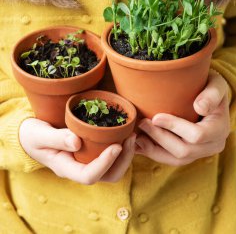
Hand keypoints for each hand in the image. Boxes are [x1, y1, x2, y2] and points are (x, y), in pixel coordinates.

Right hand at [19, 118, 135, 183]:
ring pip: (113, 169)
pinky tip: (125, 132)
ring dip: (125, 155)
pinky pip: (111, 157)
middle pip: (107, 176)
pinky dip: (122, 148)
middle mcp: (79, 168)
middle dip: (123, 160)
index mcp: (66, 168)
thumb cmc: (33, 135)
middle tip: (131, 137)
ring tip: (131, 134)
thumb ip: (57, 138)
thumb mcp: (39, 134)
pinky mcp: (92, 153)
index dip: (105, 163)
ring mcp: (86, 162)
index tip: (116, 145)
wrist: (31, 136)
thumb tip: (77, 142)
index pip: (89, 176)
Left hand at [135, 70, 229, 165]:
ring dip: (154, 149)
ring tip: (136, 136)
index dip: (174, 127)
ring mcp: (201, 152)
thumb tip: (200, 107)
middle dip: (160, 138)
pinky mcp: (189, 154)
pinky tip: (139, 144)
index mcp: (220, 129)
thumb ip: (212, 93)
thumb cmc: (210, 86)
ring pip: (175, 160)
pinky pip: (170, 160)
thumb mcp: (216, 84)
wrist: (210, 96)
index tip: (156, 116)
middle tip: (142, 123)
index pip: (197, 135)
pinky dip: (153, 153)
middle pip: (184, 151)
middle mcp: (213, 145)